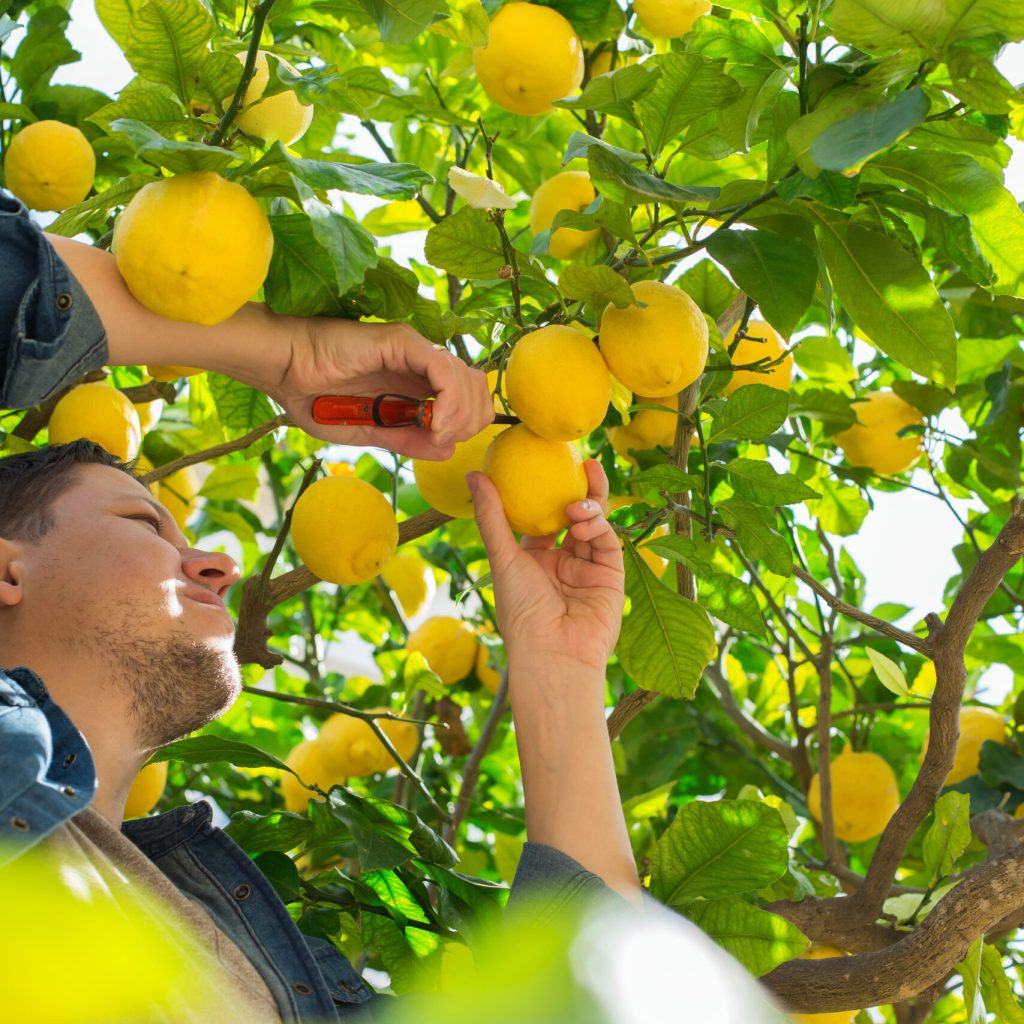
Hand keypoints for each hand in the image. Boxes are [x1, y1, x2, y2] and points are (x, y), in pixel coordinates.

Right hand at [269, 318, 492, 458]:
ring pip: (465, 378)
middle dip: (469, 420)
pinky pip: (443, 369)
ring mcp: (413, 349)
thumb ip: (406, 439)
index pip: (466, 397)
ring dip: (459, 414)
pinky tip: (434, 422)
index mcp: (414, 381)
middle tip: (441, 439)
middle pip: (475, 387)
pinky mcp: (402, 341)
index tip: (442, 444)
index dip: (466, 424)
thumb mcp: (368, 431)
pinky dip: (448, 400)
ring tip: (435, 433)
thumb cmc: (314, 397)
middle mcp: (420, 362)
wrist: (283, 370)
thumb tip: (447, 449)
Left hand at [468, 460, 623, 672]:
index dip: (546, 491)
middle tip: (583, 461)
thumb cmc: (521, 610)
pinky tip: (585, 520)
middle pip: (575, 515)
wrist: (553, 653)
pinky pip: (608, 541)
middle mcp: (563, 561)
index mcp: (535, 559)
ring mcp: (589, 567)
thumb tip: (475, 474)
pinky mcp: (611, 575)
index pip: (543, 518)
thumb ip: (492, 516)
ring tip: (577, 502)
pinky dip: (598, 527)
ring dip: (589, 507)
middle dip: (580, 488)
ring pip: (594, 524)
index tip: (547, 463)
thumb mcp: (503, 557)